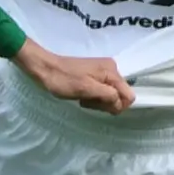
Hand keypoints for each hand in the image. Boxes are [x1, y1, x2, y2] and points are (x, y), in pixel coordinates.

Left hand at [15, 40, 135, 112]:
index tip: (99, 105)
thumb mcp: (86, 89)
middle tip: (87, 101)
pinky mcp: (94, 75)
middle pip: (120, 95)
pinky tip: (82, 96)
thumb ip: (108, 95)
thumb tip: (120, 104)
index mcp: (112, 71)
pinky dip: (94, 97)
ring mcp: (103, 71)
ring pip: (110, 94)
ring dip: (99, 101)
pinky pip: (102, 91)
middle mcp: (111, 69)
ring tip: (83, 98)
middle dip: (106, 103)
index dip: (117, 106)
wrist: (44, 68)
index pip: (128, 95)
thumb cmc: (64, 80)